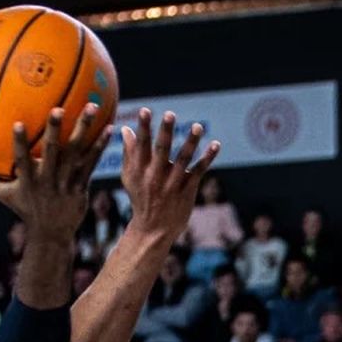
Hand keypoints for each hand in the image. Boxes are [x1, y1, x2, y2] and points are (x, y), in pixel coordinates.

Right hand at [0, 101, 116, 229]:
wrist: (52, 234)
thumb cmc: (24, 209)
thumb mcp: (1, 195)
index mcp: (28, 181)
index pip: (22, 160)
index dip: (21, 144)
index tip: (18, 124)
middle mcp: (49, 181)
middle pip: (53, 154)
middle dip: (56, 132)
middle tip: (59, 108)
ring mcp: (67, 183)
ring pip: (77, 155)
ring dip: (85, 131)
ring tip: (93, 107)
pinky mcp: (82, 186)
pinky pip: (92, 163)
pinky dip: (100, 146)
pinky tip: (110, 128)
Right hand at [119, 108, 220, 242]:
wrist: (153, 230)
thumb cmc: (140, 198)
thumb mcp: (129, 177)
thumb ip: (128, 153)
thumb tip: (125, 129)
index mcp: (140, 170)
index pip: (141, 145)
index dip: (143, 128)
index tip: (145, 110)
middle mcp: (155, 176)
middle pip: (161, 150)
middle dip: (165, 132)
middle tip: (170, 114)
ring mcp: (172, 184)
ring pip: (183, 159)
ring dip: (191, 142)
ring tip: (198, 126)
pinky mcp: (187, 190)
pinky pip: (198, 171)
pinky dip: (207, 158)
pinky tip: (216, 144)